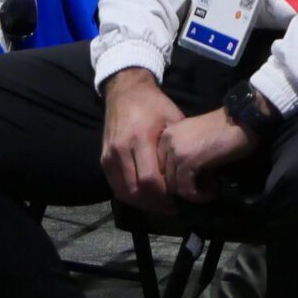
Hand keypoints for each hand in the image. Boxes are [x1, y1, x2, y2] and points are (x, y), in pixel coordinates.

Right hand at [99, 68, 184, 213]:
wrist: (125, 90)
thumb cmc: (154, 105)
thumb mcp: (173, 119)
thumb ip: (178, 148)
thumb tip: (193, 174)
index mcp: (141, 138)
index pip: (150, 179)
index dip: (164, 195)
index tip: (178, 198)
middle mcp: (121, 149)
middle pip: (136, 190)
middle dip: (155, 203)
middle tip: (172, 206)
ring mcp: (110, 155)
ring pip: (124, 193)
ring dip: (143, 203)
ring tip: (160, 205)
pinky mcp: (104, 159)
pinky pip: (115, 187)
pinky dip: (130, 196)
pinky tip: (145, 197)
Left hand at [160, 108, 258, 203]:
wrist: (242, 121)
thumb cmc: (224, 131)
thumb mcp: (195, 141)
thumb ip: (183, 157)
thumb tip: (179, 184)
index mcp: (166, 135)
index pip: (159, 166)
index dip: (174, 180)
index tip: (192, 186)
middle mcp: (166, 141)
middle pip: (164, 177)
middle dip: (182, 188)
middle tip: (201, 190)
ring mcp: (175, 150)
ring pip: (173, 185)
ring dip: (191, 193)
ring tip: (209, 191)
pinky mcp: (187, 161)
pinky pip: (186, 189)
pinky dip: (198, 196)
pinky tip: (211, 192)